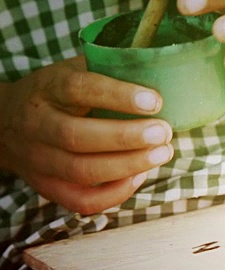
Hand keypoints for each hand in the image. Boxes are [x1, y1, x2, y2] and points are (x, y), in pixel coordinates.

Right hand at [0, 57, 173, 214]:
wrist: (7, 124)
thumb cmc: (57, 94)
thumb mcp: (73, 71)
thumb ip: (107, 69)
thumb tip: (159, 71)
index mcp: (47, 89)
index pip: (78, 90)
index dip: (118, 96)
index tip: (154, 101)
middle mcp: (38, 126)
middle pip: (77, 137)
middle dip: (127, 137)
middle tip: (164, 132)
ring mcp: (40, 160)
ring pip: (82, 171)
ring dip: (128, 165)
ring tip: (164, 153)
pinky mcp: (48, 187)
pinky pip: (81, 200)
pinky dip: (115, 194)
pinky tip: (140, 176)